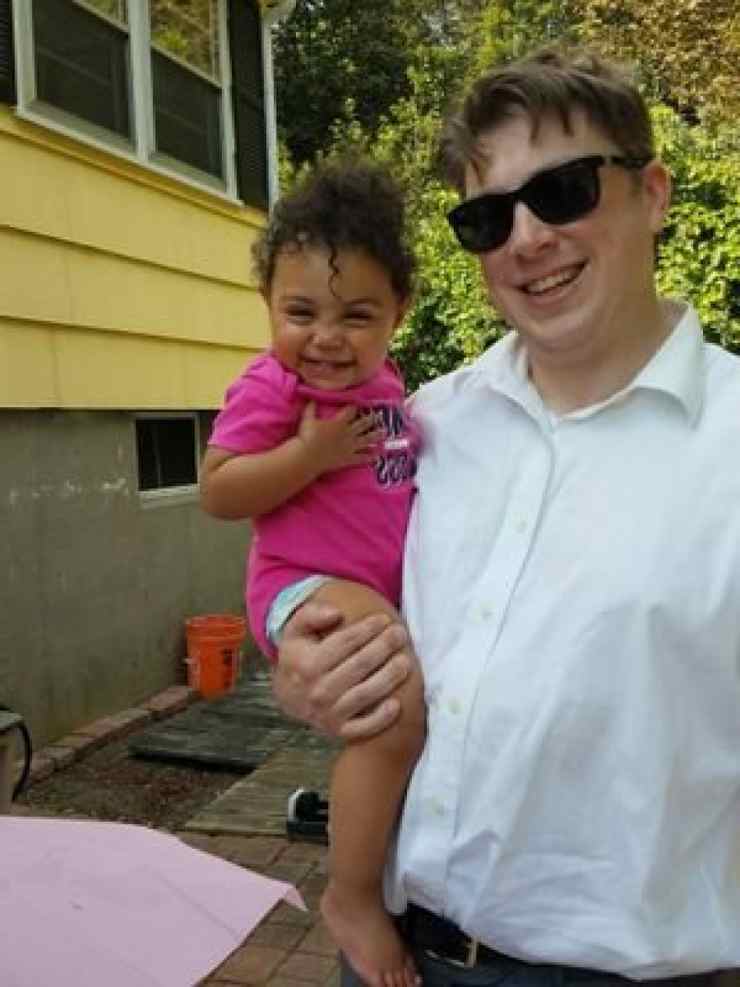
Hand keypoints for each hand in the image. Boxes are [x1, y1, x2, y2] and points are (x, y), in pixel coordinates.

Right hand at [273, 602, 411, 739]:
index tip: (384, 619)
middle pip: (358, 666)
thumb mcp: (296, 630)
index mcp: (306, 665)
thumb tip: (335, 613)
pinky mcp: (339, 731)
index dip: (366, 629)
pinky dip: (381, 719)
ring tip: (406, 661)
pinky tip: (397, 704)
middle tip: (400, 634)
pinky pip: (362, 728)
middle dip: (383, 647)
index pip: (343, 643)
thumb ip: (310, 614)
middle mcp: (317, 692)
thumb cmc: (300, 655)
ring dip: (388, 678)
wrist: (290, 696)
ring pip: (364, 695)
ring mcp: (328, 714)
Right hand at [297, 402, 383, 474]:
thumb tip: (311, 397)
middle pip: (363, 424)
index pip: (350, 411)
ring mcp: (350, 447)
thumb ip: (311, 408)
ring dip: (376, 435)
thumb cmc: (307, 436)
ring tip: (384, 432)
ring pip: (367, 440)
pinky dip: (370, 457)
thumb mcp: (307, 419)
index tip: (361, 402)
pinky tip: (378, 455)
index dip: (355, 406)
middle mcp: (348, 433)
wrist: (308, 456)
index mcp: (339, 423)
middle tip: (378, 416)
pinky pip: (362, 458)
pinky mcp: (348, 459)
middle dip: (371, 419)